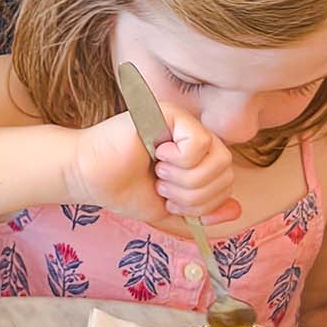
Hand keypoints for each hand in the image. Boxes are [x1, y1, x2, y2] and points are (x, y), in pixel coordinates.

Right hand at [71, 108, 239, 225]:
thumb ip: (201, 213)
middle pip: (227, 172)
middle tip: (161, 185)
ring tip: (158, 171)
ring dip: (185, 178)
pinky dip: (180, 159)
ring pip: (218, 158)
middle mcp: (194, 137)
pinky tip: (156, 153)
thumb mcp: (169, 210)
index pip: (227, 183)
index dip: (202, 202)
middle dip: (193, 194)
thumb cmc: (122, 189)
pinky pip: (200, 142)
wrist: (90, 177)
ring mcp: (184, 124)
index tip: (168, 197)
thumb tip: (236, 211)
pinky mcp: (171, 113)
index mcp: (197, 158)